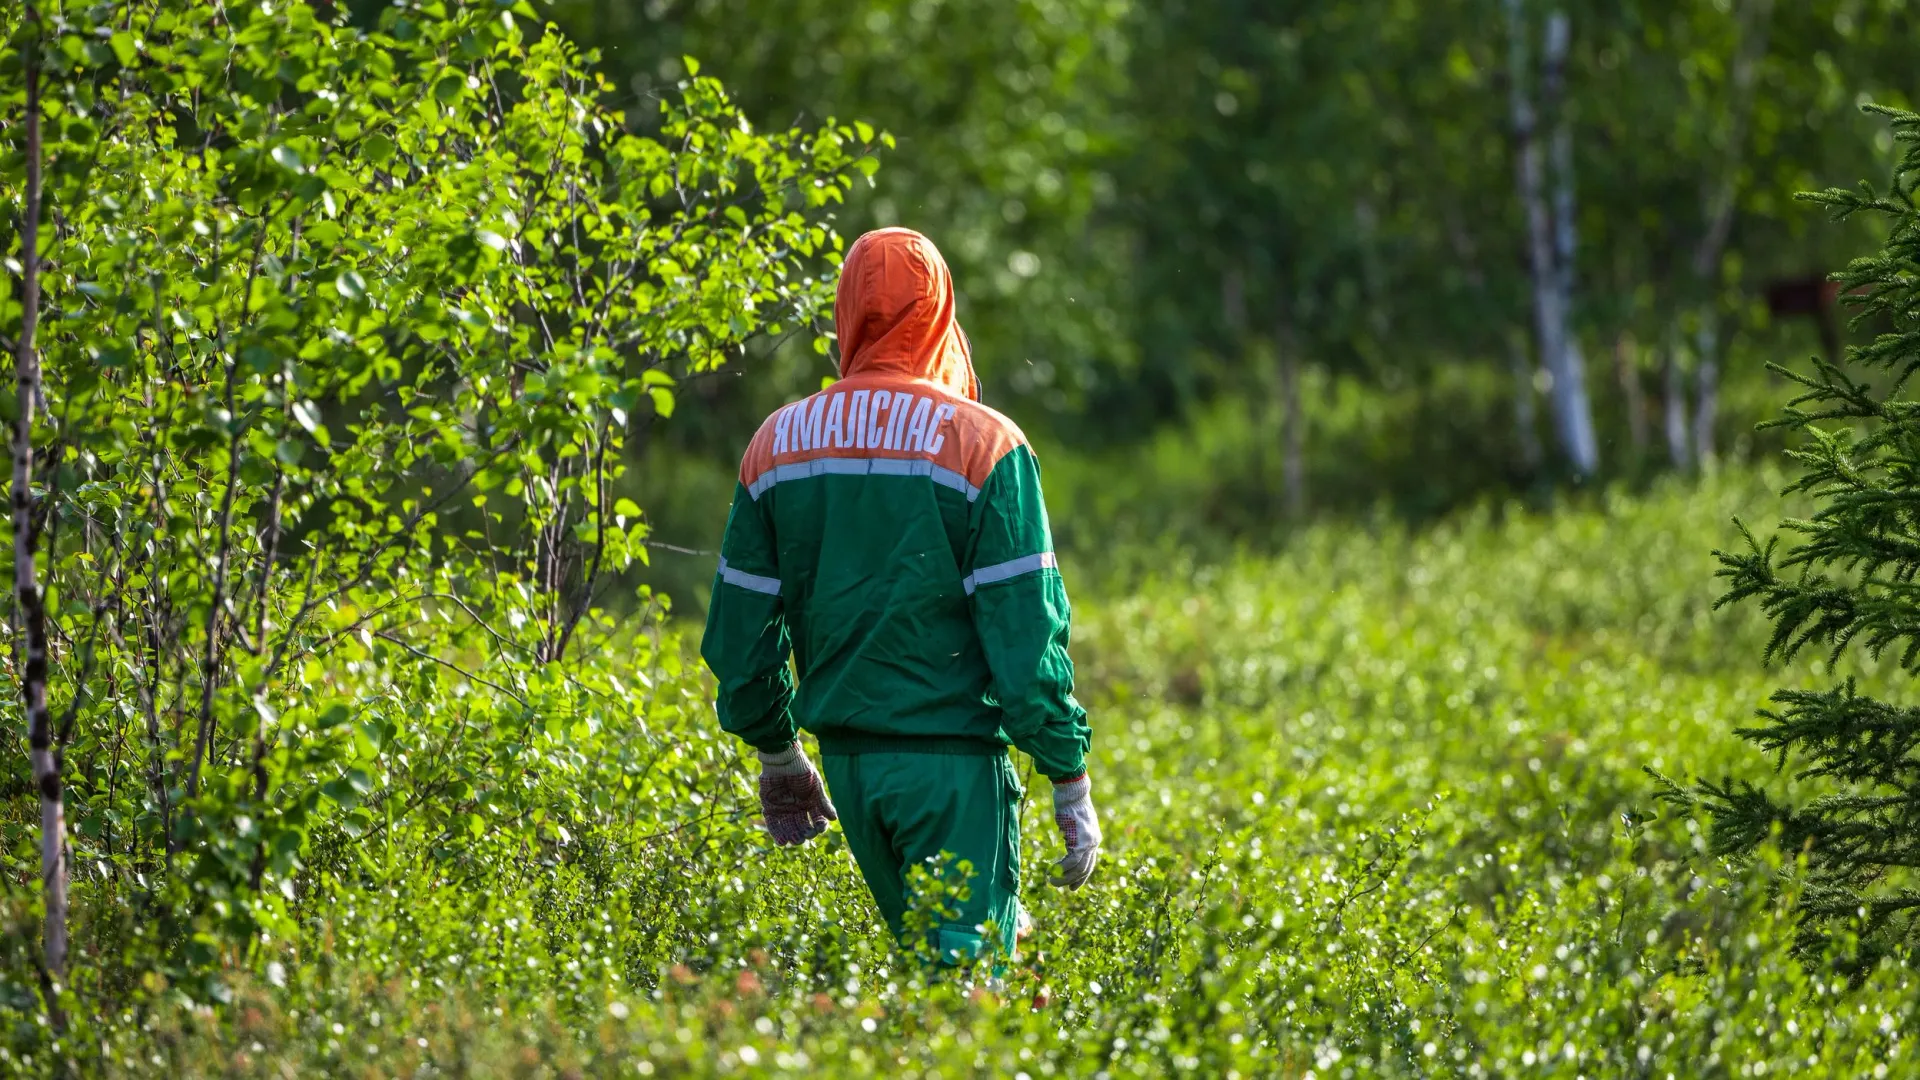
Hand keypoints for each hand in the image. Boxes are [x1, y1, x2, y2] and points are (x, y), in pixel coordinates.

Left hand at [757, 743, 837, 845]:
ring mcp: (783, 809)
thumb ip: (823, 803)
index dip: (819, 826)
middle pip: (802, 827)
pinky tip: (782, 842)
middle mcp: (797, 809)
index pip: (816, 820)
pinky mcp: (770, 808)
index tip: (819, 828)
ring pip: (789, 828)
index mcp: (810, 804)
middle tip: (806, 836)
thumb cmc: (802, 770)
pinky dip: (777, 834)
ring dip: (792, 836)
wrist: (782, 759)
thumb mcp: (816, 786)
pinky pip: (774, 824)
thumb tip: (834, 819)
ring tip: (794, 841)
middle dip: (805, 833)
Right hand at [1048, 773, 1101, 887]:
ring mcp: (1088, 842)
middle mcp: (1094, 842)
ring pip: (1078, 868)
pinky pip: (1071, 861)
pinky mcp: (1079, 841)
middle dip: (1071, 880)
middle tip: (1057, 884)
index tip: (1073, 887)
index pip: (1090, 863)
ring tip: (1052, 880)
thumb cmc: (1070, 803)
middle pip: (1084, 869)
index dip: (1081, 877)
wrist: (1073, 792)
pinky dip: (1061, 868)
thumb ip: (1075, 834)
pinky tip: (1052, 870)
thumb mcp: (1075, 822)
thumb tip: (1068, 841)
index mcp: (1094, 838)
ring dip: (1064, 877)